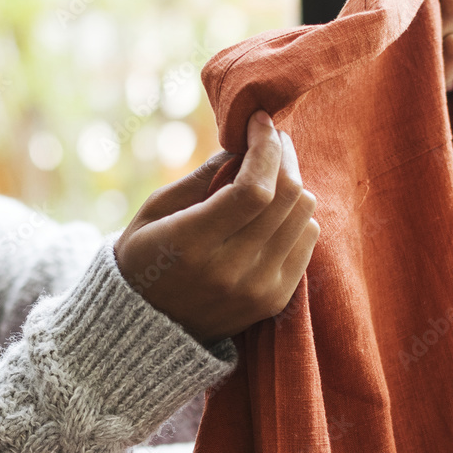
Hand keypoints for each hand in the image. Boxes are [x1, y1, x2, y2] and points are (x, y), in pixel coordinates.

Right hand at [114, 110, 319, 345]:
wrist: (149, 331)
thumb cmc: (145, 258)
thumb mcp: (155, 211)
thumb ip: (201, 177)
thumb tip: (244, 146)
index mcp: (193, 245)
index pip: (254, 189)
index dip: (266, 147)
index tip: (260, 121)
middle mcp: (231, 272)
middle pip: (287, 199)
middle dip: (284, 156)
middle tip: (271, 138)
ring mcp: (258, 290)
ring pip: (304, 217)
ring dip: (292, 186)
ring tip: (268, 175)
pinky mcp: (275, 301)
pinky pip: (308, 242)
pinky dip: (296, 218)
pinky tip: (273, 211)